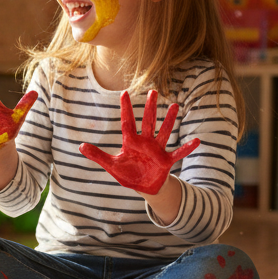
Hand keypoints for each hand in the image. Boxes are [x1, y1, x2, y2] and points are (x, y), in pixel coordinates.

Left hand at [79, 90, 198, 193]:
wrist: (144, 187)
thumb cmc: (128, 174)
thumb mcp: (111, 165)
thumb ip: (97, 155)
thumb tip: (80, 146)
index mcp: (131, 142)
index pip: (127, 122)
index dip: (125, 109)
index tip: (124, 93)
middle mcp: (145, 142)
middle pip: (147, 122)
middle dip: (150, 107)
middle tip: (153, 91)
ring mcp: (157, 150)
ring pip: (164, 132)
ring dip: (168, 120)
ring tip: (174, 106)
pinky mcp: (166, 161)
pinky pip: (178, 153)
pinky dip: (187, 148)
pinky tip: (197, 141)